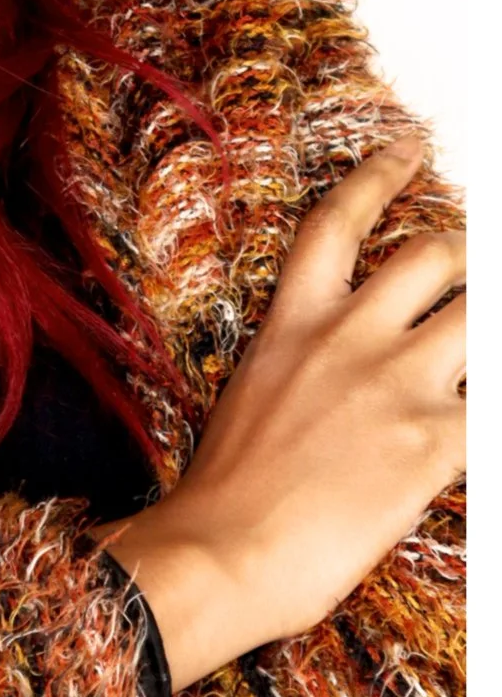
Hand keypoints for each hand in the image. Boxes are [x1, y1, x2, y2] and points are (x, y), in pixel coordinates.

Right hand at [106, 131, 465, 687]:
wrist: (222, 551)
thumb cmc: (226, 491)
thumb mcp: (258, 395)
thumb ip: (306, 365)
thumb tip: (345, 375)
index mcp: (295, 320)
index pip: (341, 220)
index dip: (382, 173)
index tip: (409, 145)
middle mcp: (349, 335)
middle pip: (434, 254)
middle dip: (470, 253)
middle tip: (478, 259)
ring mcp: (396, 383)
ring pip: (478, 316)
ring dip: (485, 321)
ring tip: (481, 333)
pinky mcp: (433, 442)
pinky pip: (488, 407)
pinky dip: (487, 408)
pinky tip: (482, 421)